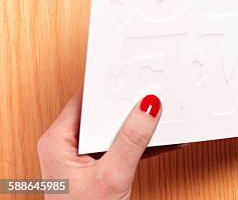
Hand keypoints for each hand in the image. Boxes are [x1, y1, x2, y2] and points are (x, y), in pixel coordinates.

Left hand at [37, 90, 161, 199]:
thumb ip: (132, 140)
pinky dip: (144, 143)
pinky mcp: (101, 166)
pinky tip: (165, 138)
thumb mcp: (111, 177)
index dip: (110, 85)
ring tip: (165, 115)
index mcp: (58, 140)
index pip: (86, 98)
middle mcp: (68, 144)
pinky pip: (125, 144)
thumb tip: (147, 107)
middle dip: (131, 104)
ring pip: (117, 127)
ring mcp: (85, 156)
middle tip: (154, 94)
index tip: (134, 75)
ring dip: (142, 125)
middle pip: (104, 110)